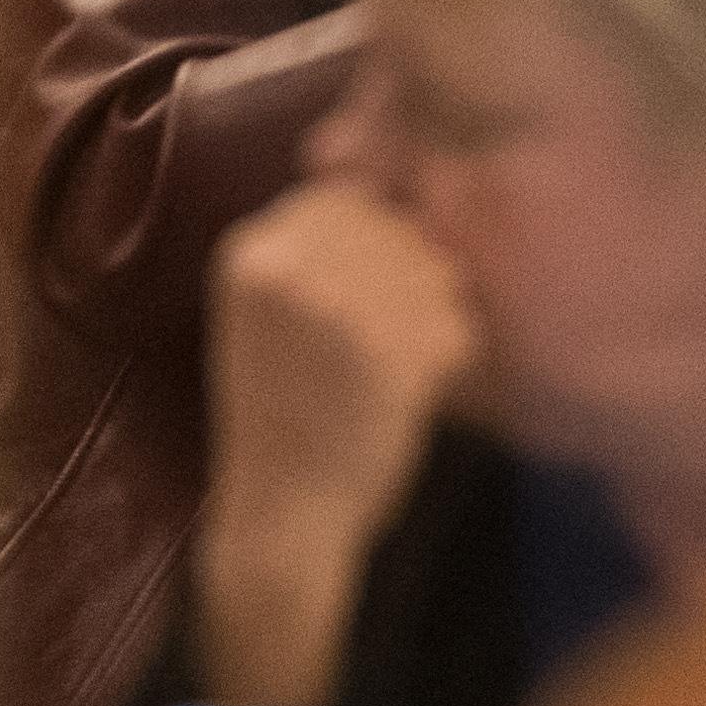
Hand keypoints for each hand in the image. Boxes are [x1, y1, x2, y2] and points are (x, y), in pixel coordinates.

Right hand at [193, 178, 480, 705]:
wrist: (281, 520)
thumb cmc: (291, 416)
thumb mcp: (276, 313)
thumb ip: (325, 248)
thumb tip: (424, 186)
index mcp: (249, 251)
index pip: (351, 198)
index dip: (379, 249)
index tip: (358, 313)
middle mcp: (285, 266)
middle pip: (400, 230)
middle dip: (413, 282)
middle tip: (382, 350)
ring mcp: (336, 306)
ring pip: (436, 272)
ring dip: (437, 319)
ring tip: (394, 373)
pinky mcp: (385, 353)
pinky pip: (456, 325)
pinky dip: (452, 359)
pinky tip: (414, 396)